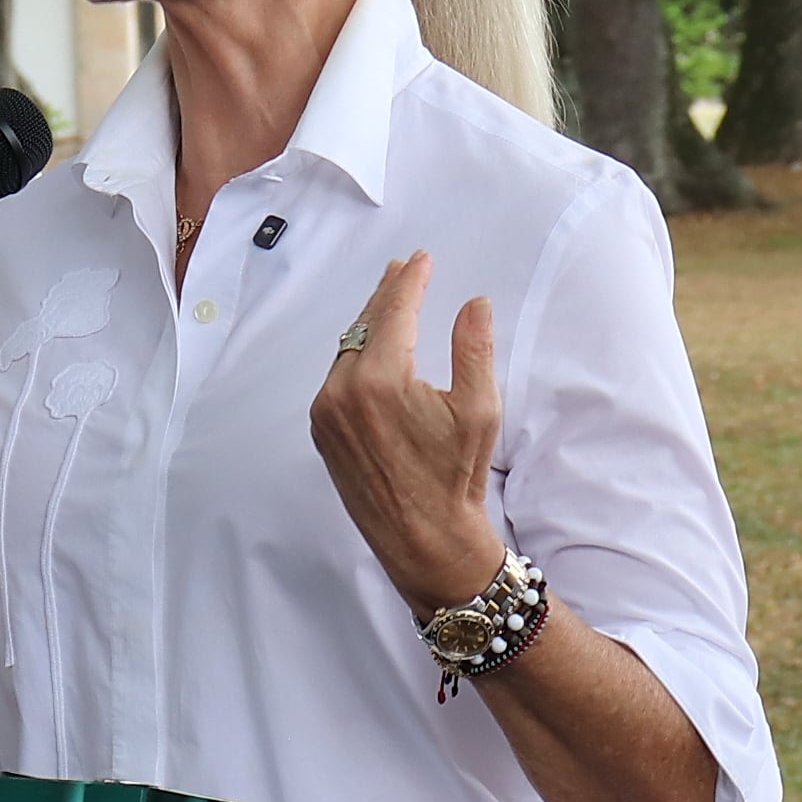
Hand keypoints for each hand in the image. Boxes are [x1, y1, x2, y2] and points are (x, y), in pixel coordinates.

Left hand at [308, 253, 504, 614]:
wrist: (424, 542)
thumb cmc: (457, 478)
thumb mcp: (480, 410)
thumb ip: (474, 348)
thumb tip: (474, 302)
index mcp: (379, 380)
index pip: (393, 313)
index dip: (410, 281)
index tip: (421, 259)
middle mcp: (341, 392)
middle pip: (364, 326)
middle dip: (385, 294)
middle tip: (403, 268)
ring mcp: (325, 413)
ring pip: (348, 351)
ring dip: (370, 325)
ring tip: (390, 302)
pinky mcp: (322, 433)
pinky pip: (337, 379)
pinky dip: (356, 356)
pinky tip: (373, 348)